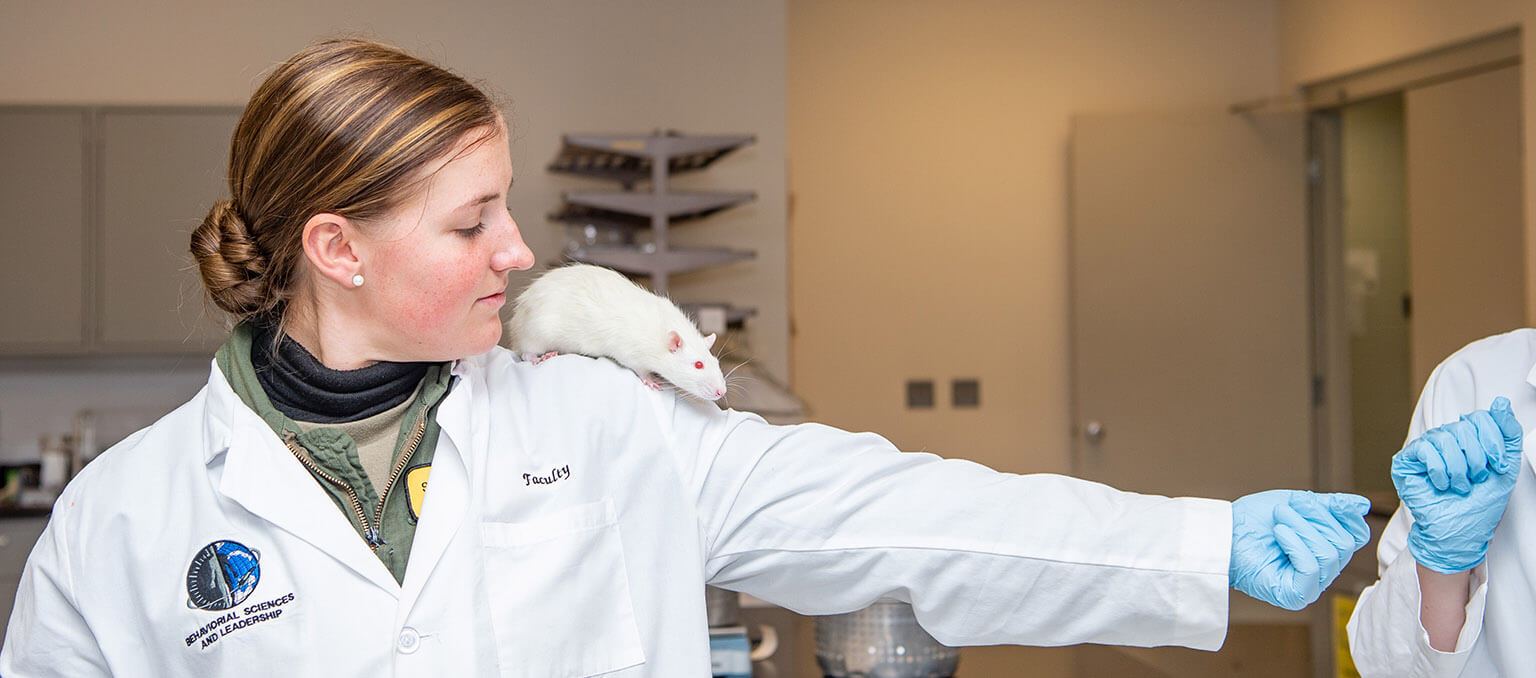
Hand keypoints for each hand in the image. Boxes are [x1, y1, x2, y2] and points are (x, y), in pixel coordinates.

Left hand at [1229, 490, 1370, 609]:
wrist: (1223, 532)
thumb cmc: (1253, 520)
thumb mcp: (1296, 504)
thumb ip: (1330, 506)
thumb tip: (1362, 505)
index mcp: (1327, 549)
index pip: (1358, 536)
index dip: (1347, 516)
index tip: (1325, 501)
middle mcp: (1323, 571)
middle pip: (1345, 543)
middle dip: (1316, 519)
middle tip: (1285, 509)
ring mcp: (1310, 585)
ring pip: (1329, 553)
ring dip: (1302, 528)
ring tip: (1278, 521)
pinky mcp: (1295, 595)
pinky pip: (1312, 567)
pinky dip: (1297, 545)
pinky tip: (1279, 534)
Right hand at [1391, 396, 1522, 573]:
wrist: (1460, 532)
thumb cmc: (1479, 505)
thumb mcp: (1505, 469)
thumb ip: (1508, 435)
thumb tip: (1502, 404)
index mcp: (1469, 439)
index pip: (1481, 418)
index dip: (1493, 441)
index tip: (1498, 465)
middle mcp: (1446, 439)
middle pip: (1463, 426)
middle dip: (1477, 458)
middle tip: (1476, 479)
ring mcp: (1425, 449)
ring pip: (1444, 437)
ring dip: (1458, 468)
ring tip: (1459, 486)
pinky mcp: (1407, 461)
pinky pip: (1424, 450)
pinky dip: (1438, 470)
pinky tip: (1441, 484)